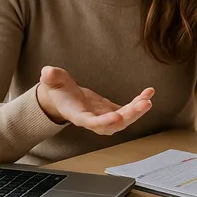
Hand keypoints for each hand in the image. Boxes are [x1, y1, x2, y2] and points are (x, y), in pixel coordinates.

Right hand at [36, 66, 153, 134]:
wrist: (63, 97)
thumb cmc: (57, 89)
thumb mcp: (51, 80)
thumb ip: (51, 77)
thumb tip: (47, 72)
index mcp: (77, 114)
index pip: (91, 122)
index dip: (103, 122)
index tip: (116, 117)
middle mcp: (92, 119)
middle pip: (113, 125)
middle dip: (129, 116)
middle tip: (144, 105)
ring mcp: (103, 116)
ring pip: (123, 119)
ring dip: (137, 111)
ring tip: (148, 99)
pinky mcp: (111, 110)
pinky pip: (127, 110)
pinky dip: (138, 103)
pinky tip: (148, 93)